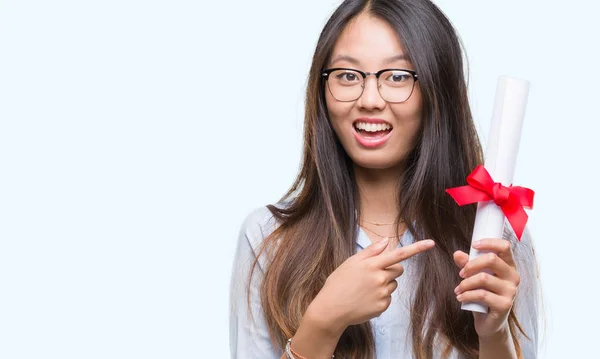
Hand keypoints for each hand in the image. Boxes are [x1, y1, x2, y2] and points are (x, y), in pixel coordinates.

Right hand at [309, 238, 434, 330]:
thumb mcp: (351, 263)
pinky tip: (365, 299)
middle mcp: (380, 278)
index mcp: (372, 265)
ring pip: (393, 284)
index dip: (417, 248)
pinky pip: (388, 298)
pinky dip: (380, 298)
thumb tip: (387, 241)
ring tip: (365, 289)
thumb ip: (370, 251)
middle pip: (398, 269)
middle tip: (372, 275)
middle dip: (390, 270)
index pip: (399, 254)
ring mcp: (382, 293)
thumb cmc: (338, 283)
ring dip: (384, 284)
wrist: (331, 309)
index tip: (431, 243)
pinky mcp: (383, 306)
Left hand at [453, 238, 519, 338]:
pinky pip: (482, 294)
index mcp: (508, 266)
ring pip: (483, 278)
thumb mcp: (475, 277)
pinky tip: (460, 297)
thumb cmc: (483, 295)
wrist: (489, 322)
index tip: (473, 245)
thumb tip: (457, 253)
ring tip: (458, 289)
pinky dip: (467, 295)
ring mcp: (511, 291)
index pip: (505, 246)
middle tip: (461, 274)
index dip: (489, 243)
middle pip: (492, 259)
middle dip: (471, 265)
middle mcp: (513, 276)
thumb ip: (467, 264)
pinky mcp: (504, 305)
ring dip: (465, 283)